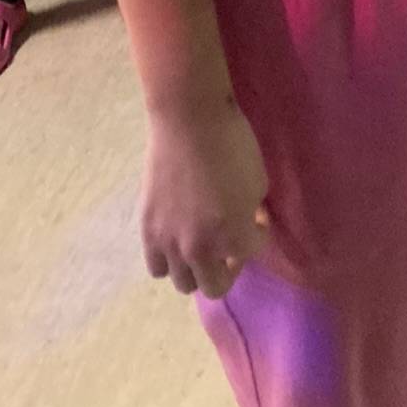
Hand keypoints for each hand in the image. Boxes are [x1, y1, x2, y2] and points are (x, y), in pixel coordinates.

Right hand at [140, 97, 270, 299]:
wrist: (189, 120)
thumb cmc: (232, 143)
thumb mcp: (258, 179)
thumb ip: (252, 212)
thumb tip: (245, 221)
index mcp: (233, 236)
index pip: (251, 252)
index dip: (257, 232)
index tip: (256, 217)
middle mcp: (200, 250)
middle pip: (215, 286)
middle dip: (229, 266)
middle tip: (230, 241)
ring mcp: (169, 243)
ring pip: (183, 283)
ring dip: (198, 268)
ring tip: (202, 243)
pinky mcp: (147, 231)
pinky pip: (157, 266)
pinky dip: (169, 259)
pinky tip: (178, 238)